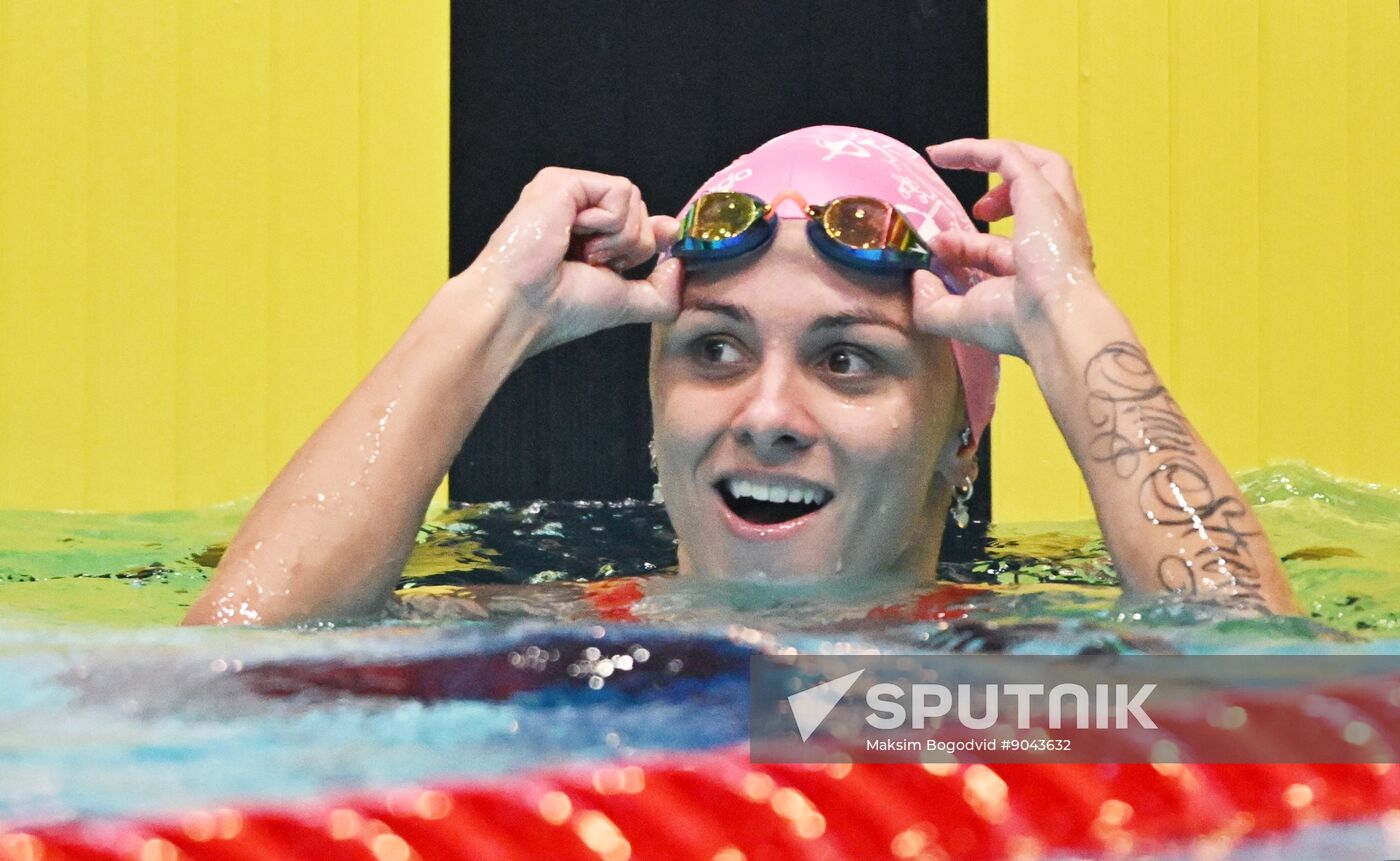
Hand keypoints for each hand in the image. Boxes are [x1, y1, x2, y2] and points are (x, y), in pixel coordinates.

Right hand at [468, 167, 682, 355]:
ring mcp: (568, 193)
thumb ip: (660, 291)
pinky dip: (607, 223)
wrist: (522, 307)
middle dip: (630, 246)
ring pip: (633, 200)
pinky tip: (573, 236)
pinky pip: (619, 191)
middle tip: (591, 264)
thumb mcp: (623, 303)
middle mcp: (576, 210)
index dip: (656, 233)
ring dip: (617, 238)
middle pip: (641, 211)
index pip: (637, 221)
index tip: (667, 239)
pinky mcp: (562, 181)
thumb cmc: (560, 310)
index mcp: (586, 235)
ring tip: (579, 253)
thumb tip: (680, 264)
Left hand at [912, 139, 1097, 358]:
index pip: (998, 245)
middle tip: (971, 207)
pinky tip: (943, 155)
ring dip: (994, 158)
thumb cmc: (1017, 325)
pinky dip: (976, 150)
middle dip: (999, 192)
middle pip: (1034, 194)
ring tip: (952, 158)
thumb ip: (931, 303)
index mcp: (1039, 268)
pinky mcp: (1041, 190)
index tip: (937, 249)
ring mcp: (1054, 209)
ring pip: (1037, 164)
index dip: (963, 244)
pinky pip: (1009, 155)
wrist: (1051, 320)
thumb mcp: (960, 317)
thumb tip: (916, 277)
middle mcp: (1054, 235)